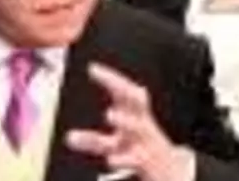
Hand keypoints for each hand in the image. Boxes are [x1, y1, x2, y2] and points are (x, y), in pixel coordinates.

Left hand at [64, 63, 196, 180]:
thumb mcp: (115, 144)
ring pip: (138, 127)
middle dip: (123, 88)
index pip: (125, 91)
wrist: (169, 172)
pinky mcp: (145, 161)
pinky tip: (110, 160)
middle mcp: (142, 125)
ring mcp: (146, 142)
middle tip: (107, 81)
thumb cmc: (139, 152)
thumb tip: (69, 137)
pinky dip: (123, 158)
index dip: (110, 78)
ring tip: (109, 113)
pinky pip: (135, 158)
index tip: (92, 68)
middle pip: (136, 101)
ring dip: (126, 119)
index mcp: (136, 116)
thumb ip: (93, 140)